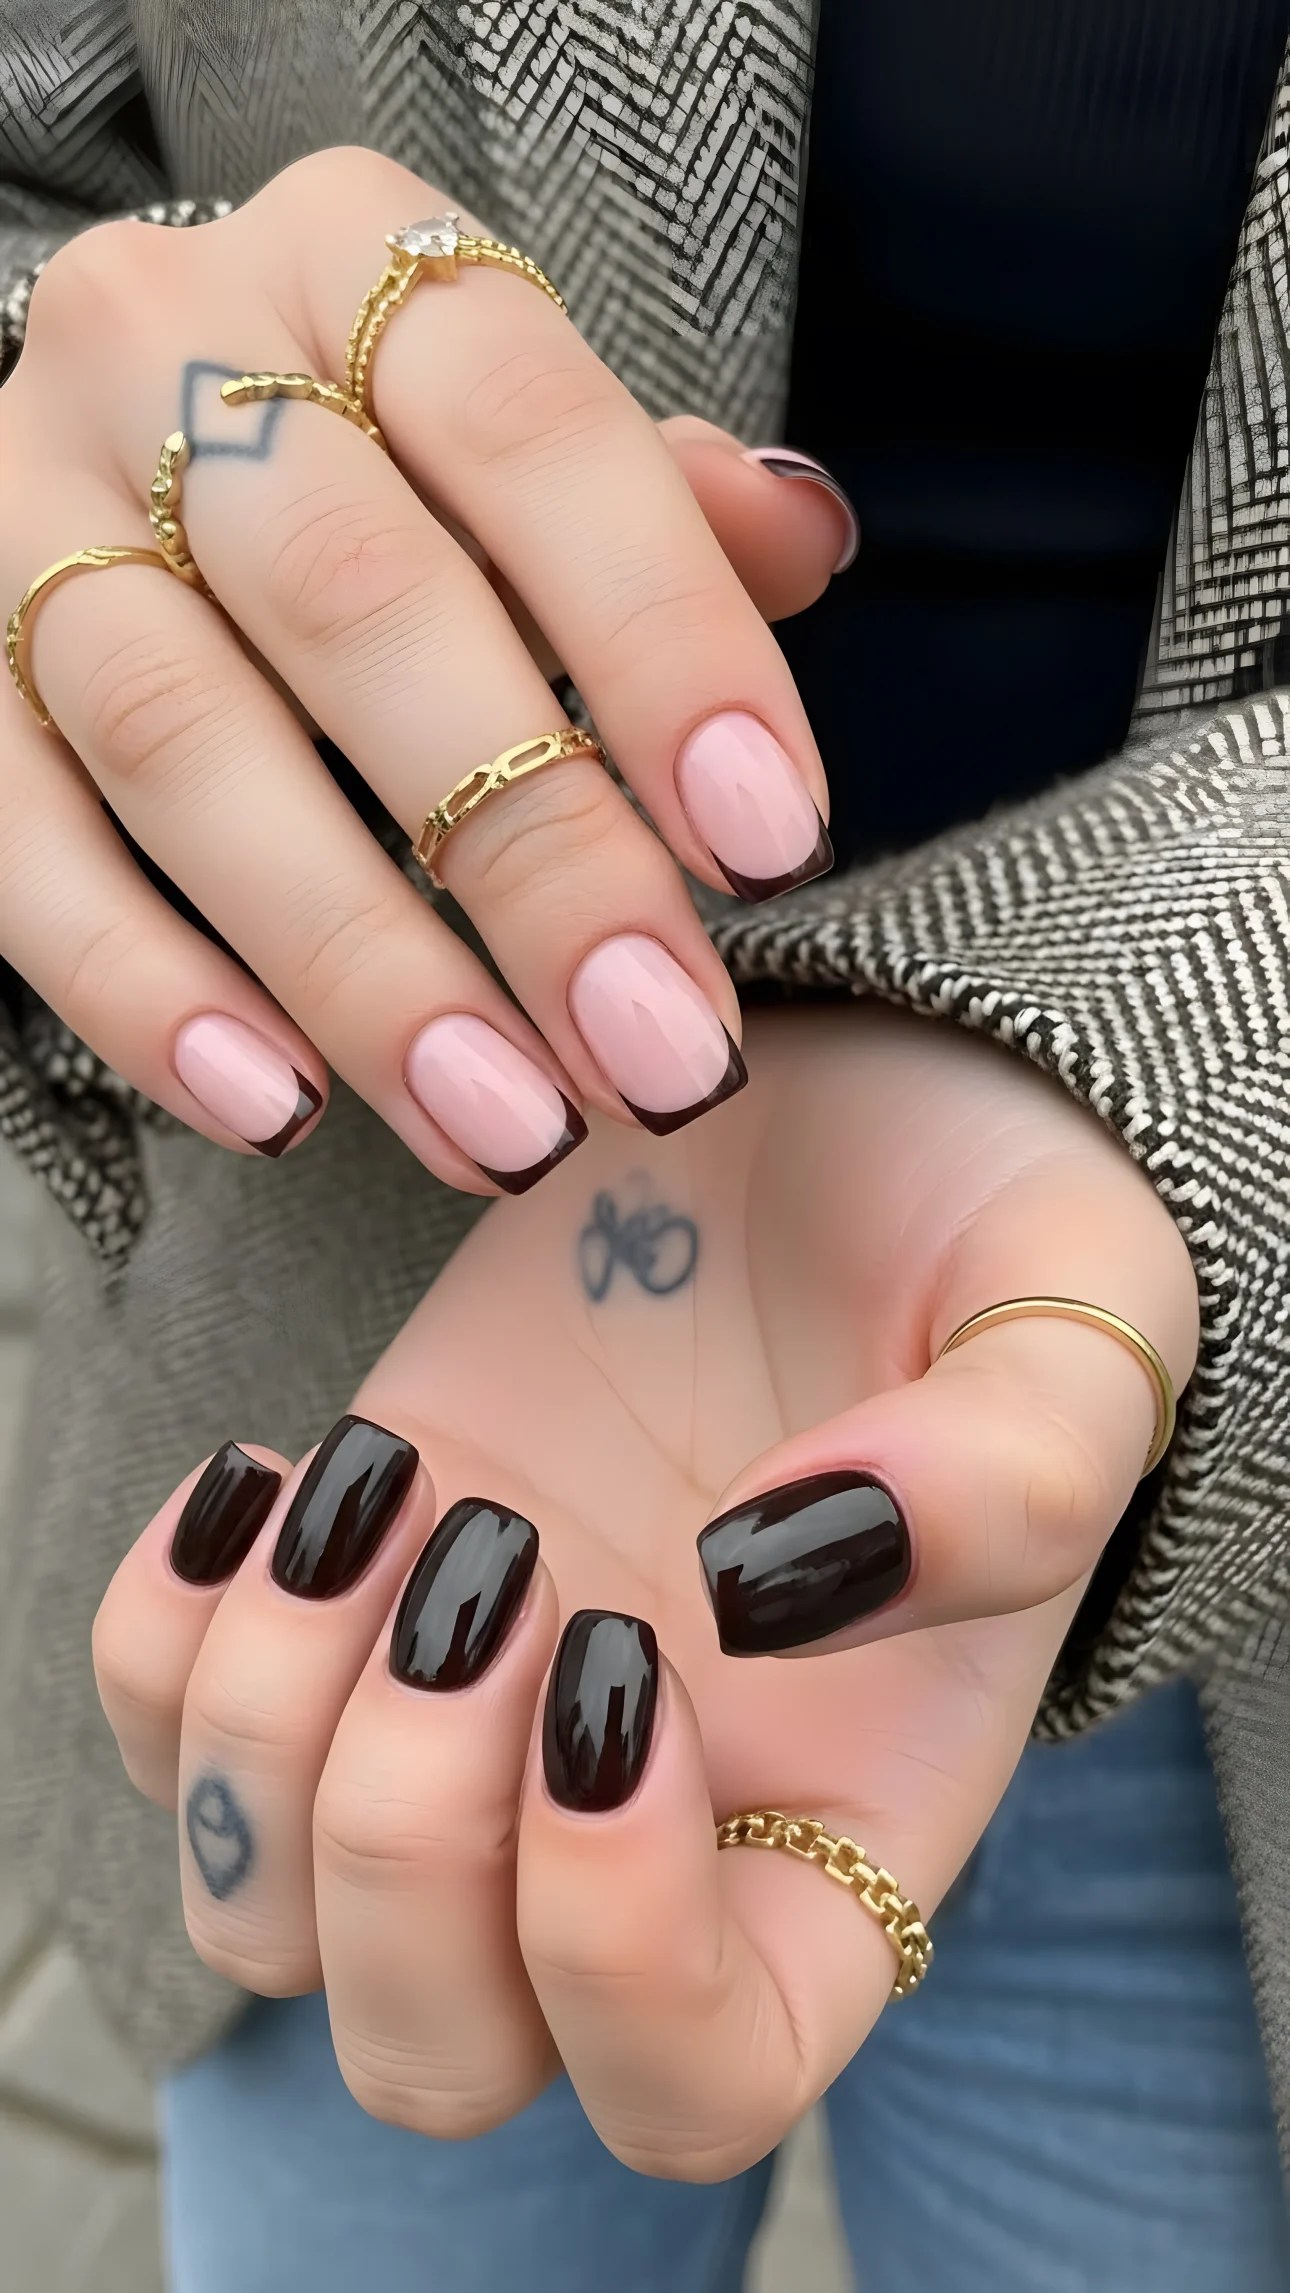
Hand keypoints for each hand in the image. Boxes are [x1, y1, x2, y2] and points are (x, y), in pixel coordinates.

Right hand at [0, 148, 850, 1185]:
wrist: (135, 427)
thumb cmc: (393, 465)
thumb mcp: (526, 440)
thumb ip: (663, 501)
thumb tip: (800, 539)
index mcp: (357, 261)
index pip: (531, 433)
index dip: (662, 641)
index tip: (768, 842)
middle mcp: (166, 350)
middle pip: (356, 604)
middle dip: (530, 852)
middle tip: (660, 1047)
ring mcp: (22, 509)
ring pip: (178, 741)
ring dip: (357, 961)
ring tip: (507, 1127)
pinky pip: (16, 842)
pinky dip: (142, 989)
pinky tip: (280, 1108)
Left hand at [94, 1008, 1196, 2176]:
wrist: (818, 1111)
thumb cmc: (970, 1228)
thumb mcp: (1069, 1313)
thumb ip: (1006, 1479)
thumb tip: (759, 1590)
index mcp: (839, 1822)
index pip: (699, 2082)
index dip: (617, 1942)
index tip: (621, 1652)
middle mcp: (635, 1823)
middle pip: (438, 2049)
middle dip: (409, 1830)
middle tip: (496, 1552)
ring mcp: (469, 1725)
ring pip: (265, 1925)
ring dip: (269, 1724)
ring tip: (388, 1488)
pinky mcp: (347, 1604)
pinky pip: (162, 1740)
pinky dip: (167, 1635)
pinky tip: (287, 1473)